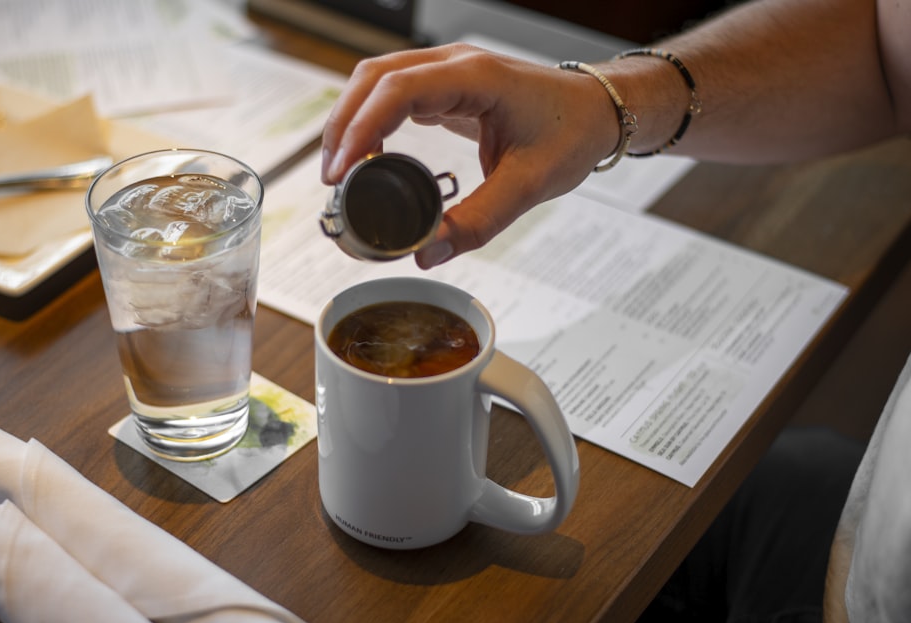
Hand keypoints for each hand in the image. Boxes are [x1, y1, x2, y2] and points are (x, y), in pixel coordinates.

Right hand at [321, 43, 618, 267]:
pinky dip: (371, 120)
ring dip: (352, 120)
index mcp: (476, 78)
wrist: (597, 111)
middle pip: (374, 78)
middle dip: (343, 126)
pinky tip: (367, 155)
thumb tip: (427, 252)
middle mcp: (455, 65)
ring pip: (377, 80)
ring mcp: (448, 71)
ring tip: (341, 171)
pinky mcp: (446, 86)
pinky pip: (394, 93)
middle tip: (331, 178)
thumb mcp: (528, 186)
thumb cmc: (572, 133)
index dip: (361, 129)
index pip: (398, 90)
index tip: (342, 170)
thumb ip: (478, 222)